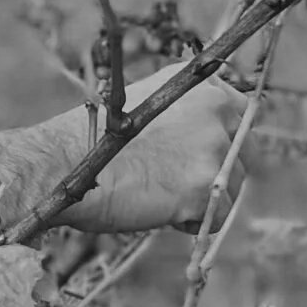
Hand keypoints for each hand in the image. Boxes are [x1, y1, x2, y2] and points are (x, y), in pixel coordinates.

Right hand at [0, 64, 245, 235]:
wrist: (63, 164)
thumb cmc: (91, 140)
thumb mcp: (143, 105)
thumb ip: (182, 111)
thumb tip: (210, 136)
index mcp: (198, 85)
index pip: (241, 113)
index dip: (226, 139)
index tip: (206, 156)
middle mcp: (214, 110)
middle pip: (243, 152)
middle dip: (217, 172)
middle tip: (176, 182)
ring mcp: (213, 147)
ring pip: (233, 186)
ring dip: (203, 198)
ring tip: (159, 196)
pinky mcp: (206, 185)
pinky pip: (218, 215)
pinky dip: (193, 222)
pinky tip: (162, 212)